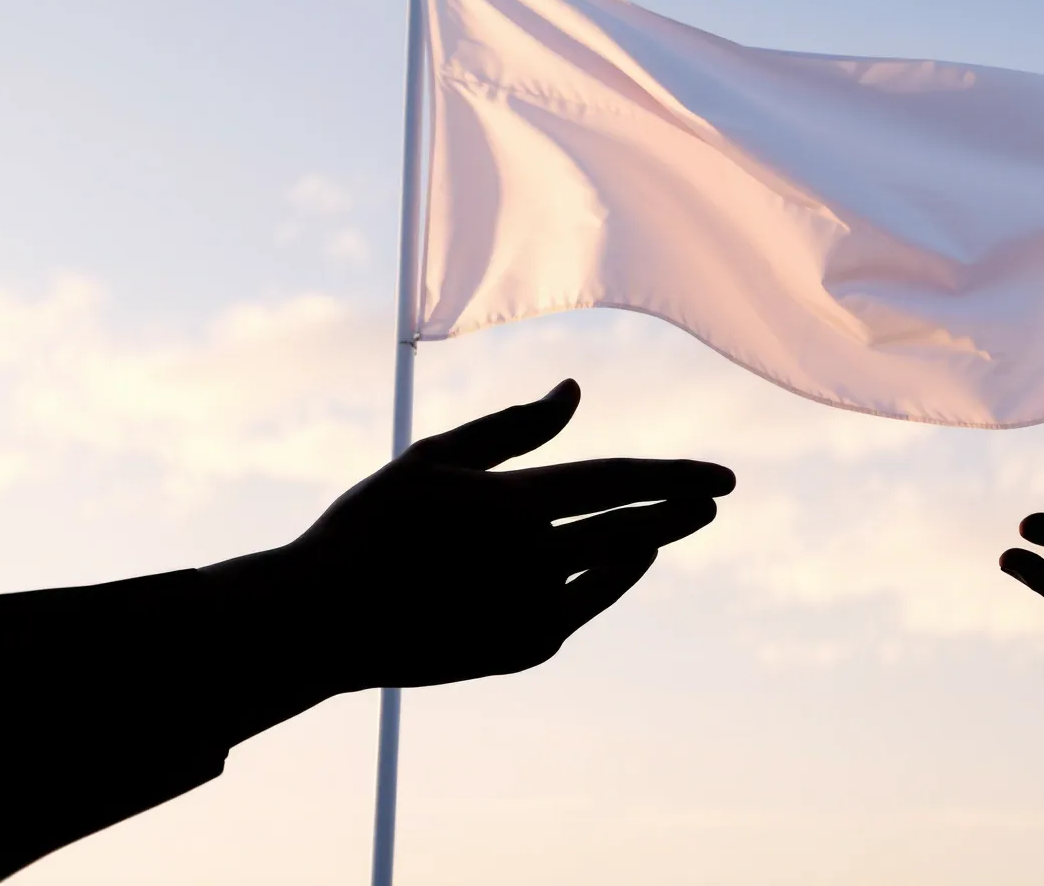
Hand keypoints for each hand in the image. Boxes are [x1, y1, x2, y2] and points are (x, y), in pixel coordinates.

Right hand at [203, 379, 734, 707]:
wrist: (321, 622)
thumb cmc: (371, 526)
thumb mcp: (434, 460)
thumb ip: (512, 428)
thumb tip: (574, 392)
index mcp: (510, 506)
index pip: (619, 484)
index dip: (676, 476)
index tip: (723, 476)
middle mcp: (531, 563)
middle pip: (634, 529)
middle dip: (680, 511)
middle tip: (717, 497)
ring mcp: (531, 613)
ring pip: (613, 568)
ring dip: (651, 541)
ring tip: (677, 520)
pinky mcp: (525, 651)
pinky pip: (583, 604)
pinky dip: (607, 577)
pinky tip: (622, 557)